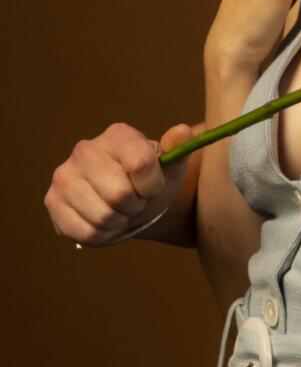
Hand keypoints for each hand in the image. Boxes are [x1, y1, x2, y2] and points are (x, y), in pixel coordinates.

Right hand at [45, 120, 195, 245]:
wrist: (127, 201)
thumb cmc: (150, 181)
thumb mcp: (171, 167)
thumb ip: (178, 149)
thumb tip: (183, 131)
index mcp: (118, 135)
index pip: (141, 164)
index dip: (152, 185)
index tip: (152, 187)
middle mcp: (85, 149)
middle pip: (119, 195)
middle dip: (135, 206)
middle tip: (133, 201)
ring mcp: (64, 175)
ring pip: (103, 217)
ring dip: (119, 222)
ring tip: (119, 210)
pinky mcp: (52, 201)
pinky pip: (86, 232)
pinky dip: (102, 235)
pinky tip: (104, 222)